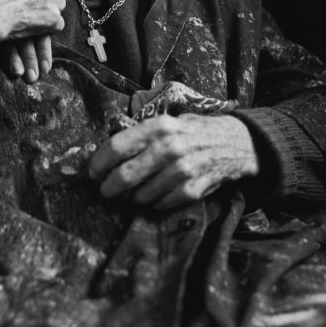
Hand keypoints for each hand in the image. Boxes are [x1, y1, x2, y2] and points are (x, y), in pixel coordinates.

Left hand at [88, 114, 258, 208]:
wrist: (233, 143)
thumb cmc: (192, 131)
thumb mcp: (166, 121)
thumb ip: (140, 134)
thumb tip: (106, 152)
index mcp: (158, 126)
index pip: (117, 147)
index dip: (99, 162)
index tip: (93, 172)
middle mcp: (169, 148)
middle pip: (125, 175)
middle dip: (109, 187)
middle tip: (106, 190)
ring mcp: (182, 171)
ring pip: (141, 195)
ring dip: (132, 197)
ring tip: (132, 193)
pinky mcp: (192, 190)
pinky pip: (160, 204)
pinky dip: (152, 203)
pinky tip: (153, 196)